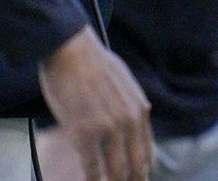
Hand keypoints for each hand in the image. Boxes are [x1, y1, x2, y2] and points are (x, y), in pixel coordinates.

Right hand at [38, 27, 152, 180]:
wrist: (71, 50)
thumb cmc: (92, 63)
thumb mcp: (124, 83)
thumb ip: (130, 104)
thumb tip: (134, 118)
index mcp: (140, 109)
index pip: (145, 150)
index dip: (140, 169)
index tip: (136, 178)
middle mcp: (129, 121)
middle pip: (134, 164)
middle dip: (131, 180)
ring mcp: (108, 128)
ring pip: (115, 170)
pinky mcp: (85, 133)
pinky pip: (91, 166)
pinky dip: (91, 178)